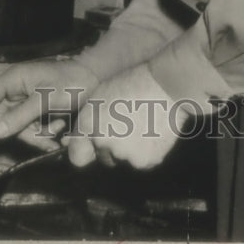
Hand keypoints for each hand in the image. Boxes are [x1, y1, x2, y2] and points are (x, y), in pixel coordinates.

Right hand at [0, 57, 99, 150]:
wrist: (96, 79)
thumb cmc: (72, 82)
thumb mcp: (47, 99)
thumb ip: (21, 115)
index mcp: (12, 80)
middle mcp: (15, 90)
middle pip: (1, 119)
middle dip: (22, 132)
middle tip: (43, 137)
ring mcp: (25, 101)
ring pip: (18, 128)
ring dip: (37, 134)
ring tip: (60, 127)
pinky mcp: (36, 111)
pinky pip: (31, 129)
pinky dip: (44, 134)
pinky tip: (61, 129)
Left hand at [66, 63, 189, 169]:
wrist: (166, 84)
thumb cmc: (135, 82)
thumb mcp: (102, 94)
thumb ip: (89, 119)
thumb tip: (79, 139)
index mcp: (88, 124)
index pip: (77, 156)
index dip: (87, 150)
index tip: (94, 146)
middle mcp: (103, 143)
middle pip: (103, 157)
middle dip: (112, 147)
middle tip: (128, 125)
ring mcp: (125, 155)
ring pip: (124, 160)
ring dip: (131, 150)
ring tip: (143, 126)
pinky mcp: (146, 162)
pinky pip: (143, 162)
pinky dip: (148, 152)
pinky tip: (154, 132)